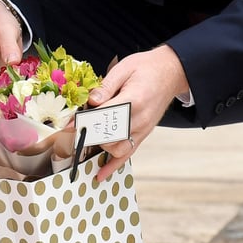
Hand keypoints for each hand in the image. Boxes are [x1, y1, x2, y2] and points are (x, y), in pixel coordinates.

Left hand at [86, 45, 188, 180]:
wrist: (171, 72)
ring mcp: (143, 129)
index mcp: (134, 99)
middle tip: (73, 134)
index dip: (86, 120)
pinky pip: (128, 154)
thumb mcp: (124, 68)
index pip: (106, 115)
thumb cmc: (146, 68)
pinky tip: (100, 174)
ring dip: (100, 147)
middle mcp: (140, 119)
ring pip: (118, 149)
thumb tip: (92, 101)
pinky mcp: (144, 134)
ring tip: (85, 142)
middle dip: (90, 135)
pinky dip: (113, 166)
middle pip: (111, 135)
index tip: (71, 125)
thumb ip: (107, 86)